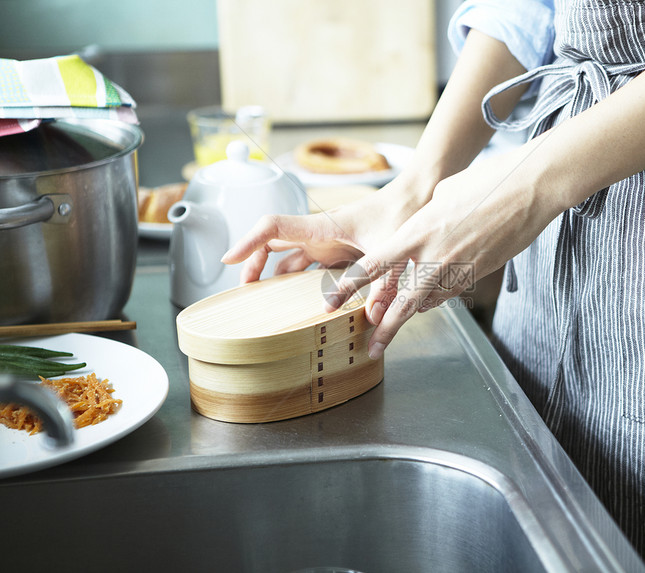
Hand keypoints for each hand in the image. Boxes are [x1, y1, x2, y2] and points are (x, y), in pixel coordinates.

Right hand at [220, 170, 436, 281]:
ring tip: (264, 300)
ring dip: (273, 274)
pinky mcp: (337, 250)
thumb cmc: (401, 213)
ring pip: (287, 256)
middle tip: (244, 290)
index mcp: (322, 226)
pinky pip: (307, 264)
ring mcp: (326, 241)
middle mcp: (318, 233)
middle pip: (271, 243)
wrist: (416, 197)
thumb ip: (383, 284)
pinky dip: (296, 279)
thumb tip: (374, 318)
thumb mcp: (391, 251)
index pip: (272, 228)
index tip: (228, 259)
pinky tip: (297, 298)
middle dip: (252, 264)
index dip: (247, 242)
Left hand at [326, 141, 566, 359]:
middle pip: (401, 302)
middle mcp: (435, 255)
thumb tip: (421, 224)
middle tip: (371, 347)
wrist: (529, 189)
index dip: (349, 287)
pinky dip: (435, 300)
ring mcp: (459, 268)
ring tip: (392, 328)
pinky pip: (450, 293)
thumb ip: (426, 215)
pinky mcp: (479, 273)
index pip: (374, 265)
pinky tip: (426, 302)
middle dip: (384, 330)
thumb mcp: (444, 193)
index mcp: (417, 231)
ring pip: (428, 301)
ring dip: (410, 315)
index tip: (332, 303)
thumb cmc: (487, 181)